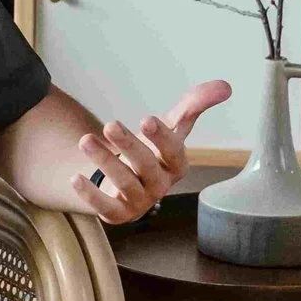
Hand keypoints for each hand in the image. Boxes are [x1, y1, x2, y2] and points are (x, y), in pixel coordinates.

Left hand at [71, 79, 229, 224]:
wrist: (128, 180)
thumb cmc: (153, 152)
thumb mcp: (172, 127)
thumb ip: (194, 106)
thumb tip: (225, 86)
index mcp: (176, 165)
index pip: (173, 152)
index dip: (162, 137)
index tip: (146, 120)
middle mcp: (160, 185)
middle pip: (146, 165)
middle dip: (128, 145)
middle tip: (110, 124)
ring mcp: (140, 201)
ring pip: (123, 182)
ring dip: (104, 160)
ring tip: (85, 140)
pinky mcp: (118, 213)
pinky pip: (105, 207)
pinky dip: (90, 194)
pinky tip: (75, 178)